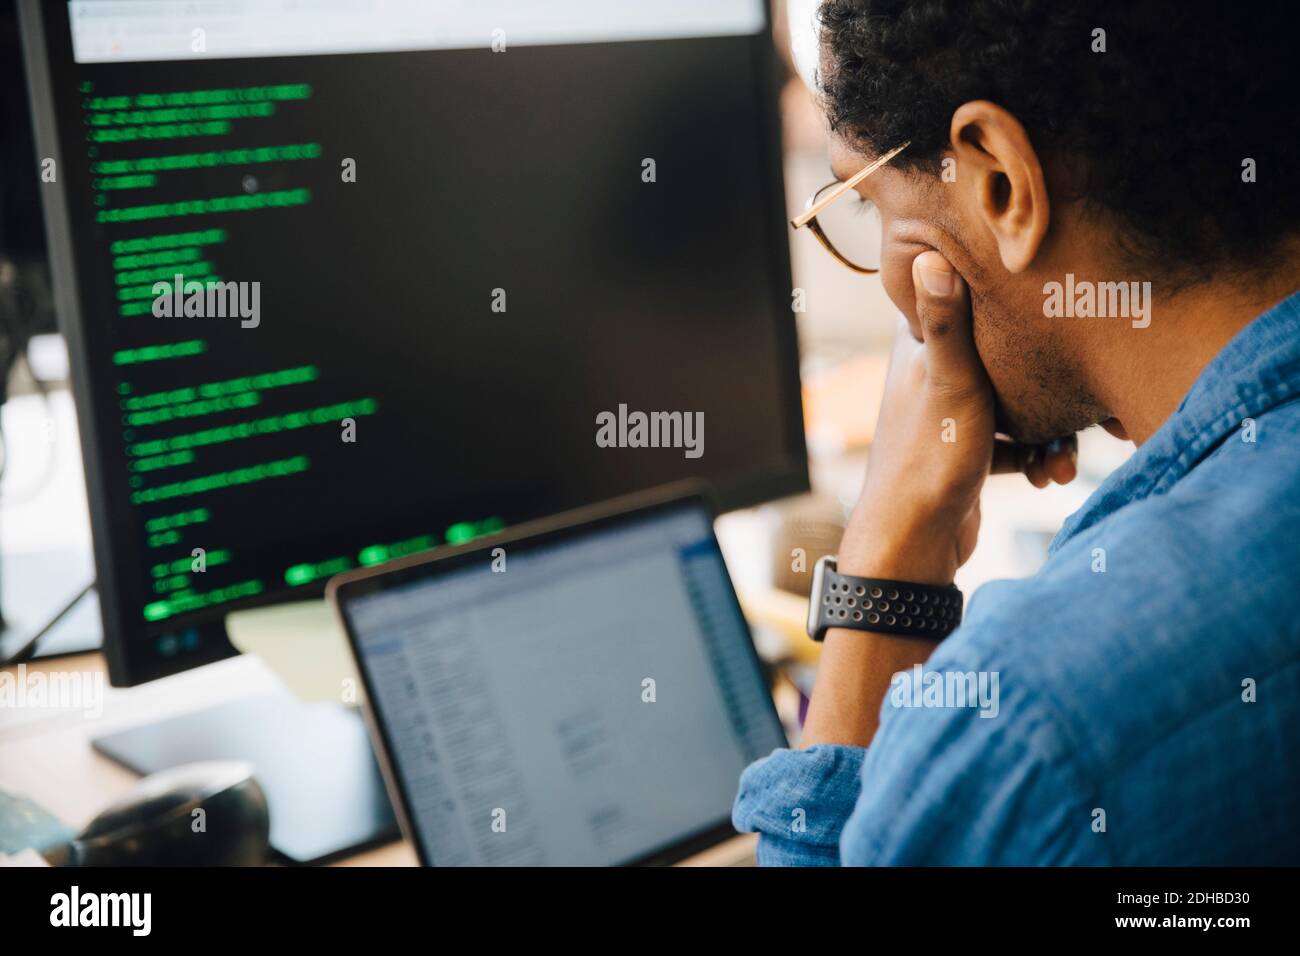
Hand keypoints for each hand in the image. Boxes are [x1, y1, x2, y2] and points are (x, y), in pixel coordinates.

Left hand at [838, 251, 1076, 584]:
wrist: (913, 546)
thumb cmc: (929, 462)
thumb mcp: (950, 384)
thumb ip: (948, 324)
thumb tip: (929, 253)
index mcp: (918, 344)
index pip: (972, 301)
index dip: (1021, 304)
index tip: (1066, 308)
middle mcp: (932, 371)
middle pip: (1008, 357)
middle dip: (1053, 382)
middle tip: (1096, 410)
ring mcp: (950, 411)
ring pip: (1018, 401)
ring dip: (1050, 429)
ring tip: (1065, 458)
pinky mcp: (966, 448)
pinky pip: (1013, 439)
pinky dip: (1034, 454)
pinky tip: (1049, 475)